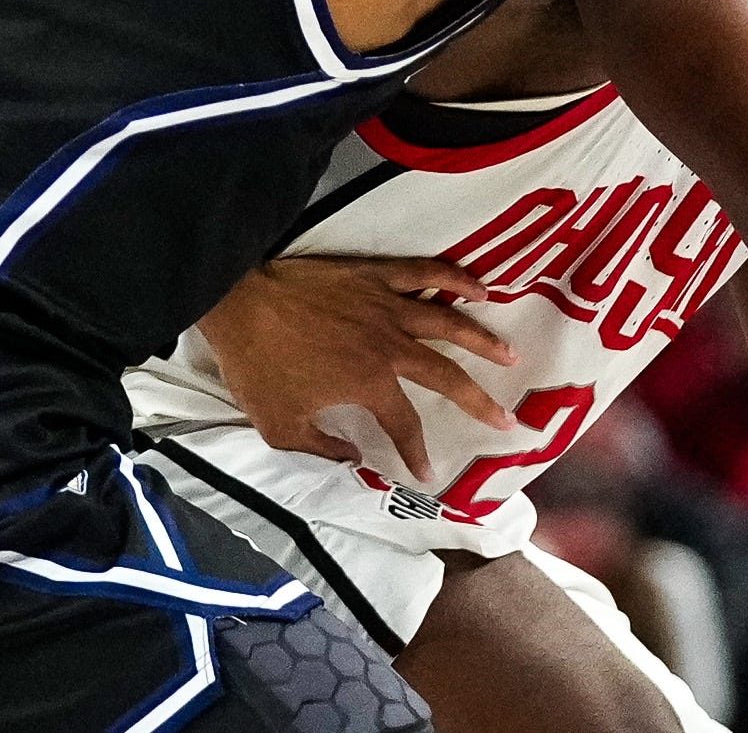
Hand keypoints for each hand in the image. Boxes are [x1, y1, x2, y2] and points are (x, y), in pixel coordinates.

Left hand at [197, 255, 517, 481]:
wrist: (237, 301)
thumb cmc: (256, 365)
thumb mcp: (279, 426)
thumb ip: (319, 448)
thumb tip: (350, 459)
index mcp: (368, 384)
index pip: (404, 425)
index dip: (416, 452)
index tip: (426, 473)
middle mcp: (389, 346)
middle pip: (446, 376)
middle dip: (479, 401)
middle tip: (507, 419)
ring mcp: (386, 306)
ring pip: (449, 323)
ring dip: (483, 340)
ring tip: (510, 353)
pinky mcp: (376, 275)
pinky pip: (426, 274)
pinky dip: (456, 279)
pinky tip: (479, 287)